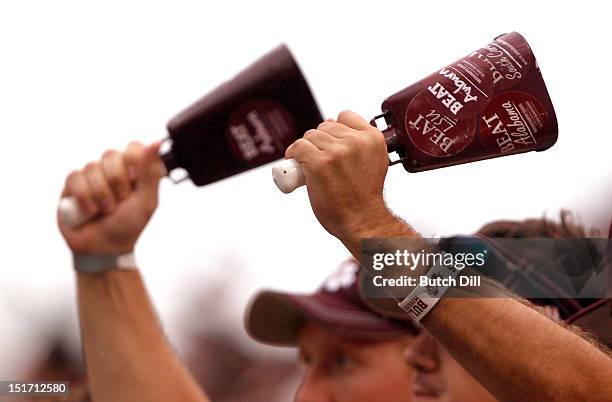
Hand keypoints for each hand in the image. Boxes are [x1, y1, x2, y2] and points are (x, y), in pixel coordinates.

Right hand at [58, 141, 164, 253]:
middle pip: (111, 155)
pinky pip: (74, 177)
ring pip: (92, 167)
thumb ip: (151, 171)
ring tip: (105, 210)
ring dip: (101, 195)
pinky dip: (84, 197)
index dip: (133, 163)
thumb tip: (157, 142)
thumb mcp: (147, 201)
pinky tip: (89, 210)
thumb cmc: (128, 225)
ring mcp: (93, 175)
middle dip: (116, 184)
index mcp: (136, 170)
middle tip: (120, 202)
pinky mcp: (73, 183)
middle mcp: (114, 169)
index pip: (134, 147)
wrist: (102, 248)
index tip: (135, 183)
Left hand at [286, 110, 389, 239]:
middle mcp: (356, 142)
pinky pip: (298, 148)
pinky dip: (293, 155)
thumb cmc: (364, 198)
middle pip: (325, 126)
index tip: (332, 145)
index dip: (336, 129)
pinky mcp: (319, 162)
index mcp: (373, 139)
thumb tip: (331, 121)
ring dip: (306, 149)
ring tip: (311, 167)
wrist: (363, 223)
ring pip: (310, 136)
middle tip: (321, 163)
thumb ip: (356, 144)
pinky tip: (297, 165)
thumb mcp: (371, 163)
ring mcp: (337, 151)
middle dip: (320, 142)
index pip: (346, 116)